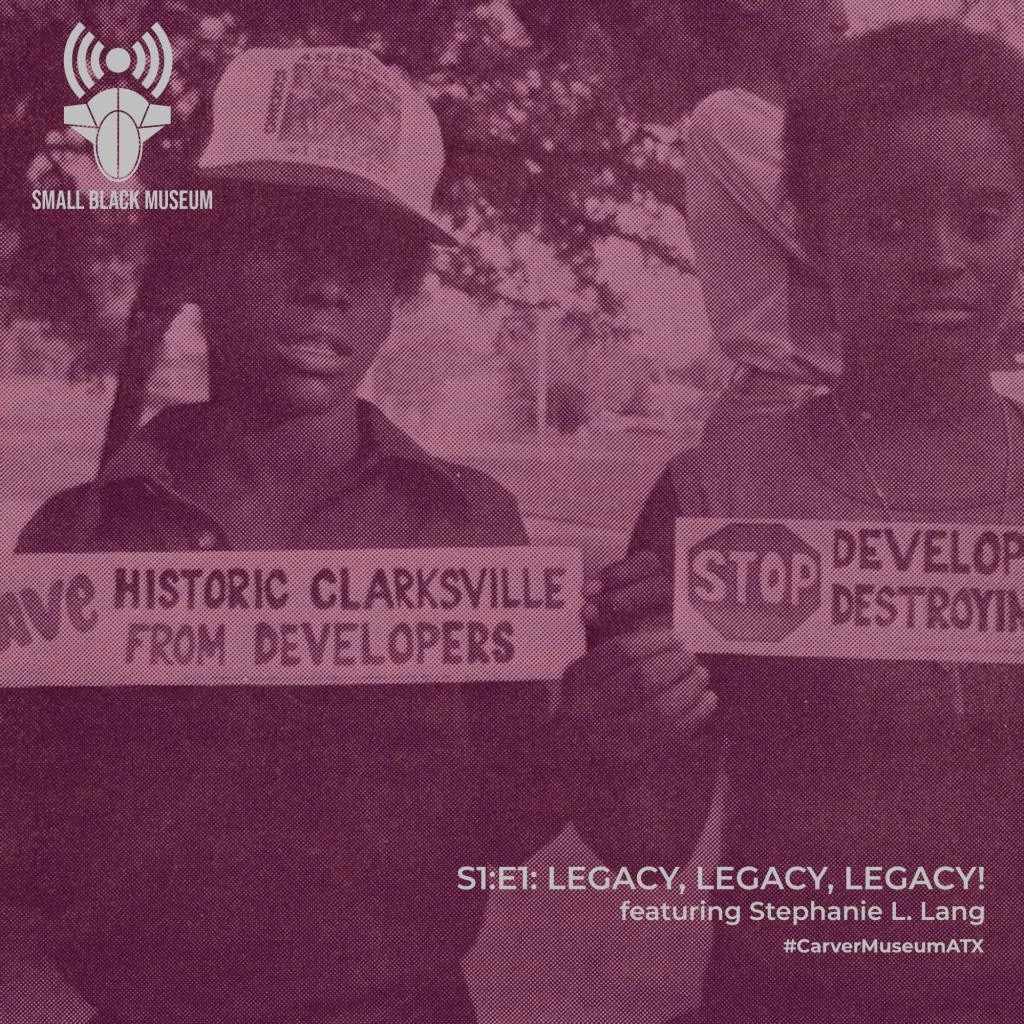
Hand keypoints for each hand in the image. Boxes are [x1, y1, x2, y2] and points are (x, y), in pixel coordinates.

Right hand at [567, 545, 718, 762]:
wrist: (569, 767)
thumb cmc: (585, 713)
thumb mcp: (583, 681)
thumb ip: (610, 656)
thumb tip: (658, 628)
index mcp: (577, 683)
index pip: (619, 652)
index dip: (653, 641)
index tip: (674, 636)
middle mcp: (589, 711)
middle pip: (643, 678)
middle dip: (675, 662)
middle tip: (691, 655)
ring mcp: (611, 741)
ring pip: (661, 708)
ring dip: (689, 687)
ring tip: (701, 674)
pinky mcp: (632, 765)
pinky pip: (672, 736)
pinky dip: (695, 714)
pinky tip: (707, 700)